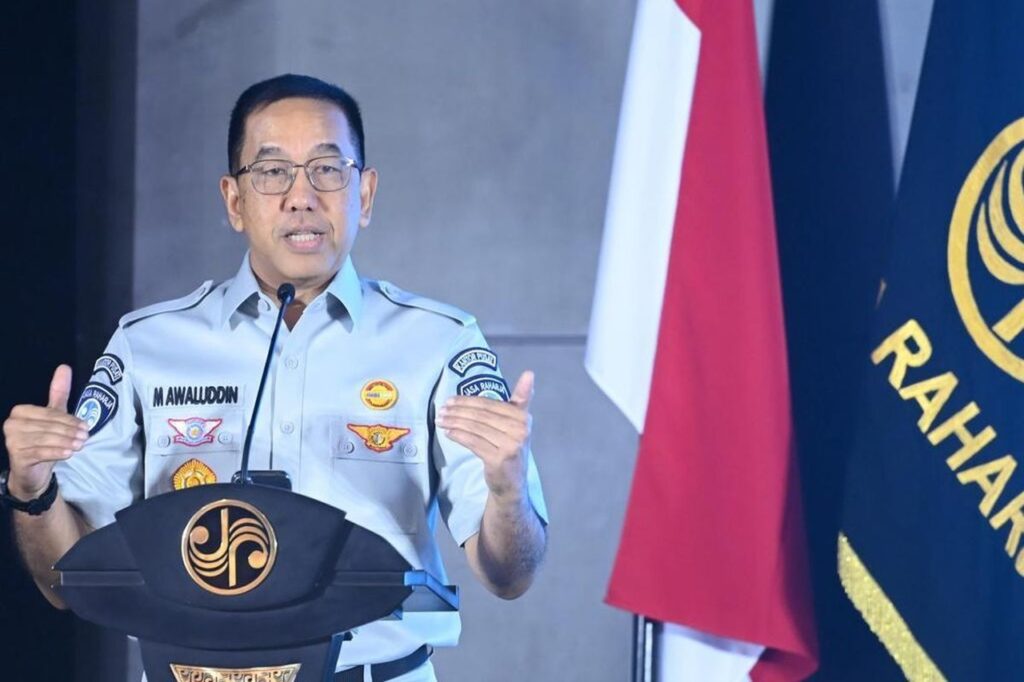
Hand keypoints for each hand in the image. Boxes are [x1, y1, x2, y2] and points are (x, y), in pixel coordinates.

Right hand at [2, 365, 87, 499]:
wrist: (32, 473)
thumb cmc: (44, 442)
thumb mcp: (53, 416)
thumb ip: (58, 393)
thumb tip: (64, 367)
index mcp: (21, 412)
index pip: (50, 413)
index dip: (69, 420)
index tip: (86, 426)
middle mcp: (12, 424)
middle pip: (48, 426)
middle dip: (69, 431)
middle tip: (86, 436)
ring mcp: (12, 441)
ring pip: (45, 439)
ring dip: (66, 442)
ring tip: (81, 444)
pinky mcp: (17, 457)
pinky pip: (40, 452)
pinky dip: (56, 452)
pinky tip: (69, 453)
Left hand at [437, 371, 533, 499]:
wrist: (512, 483)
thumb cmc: (511, 448)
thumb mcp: (518, 423)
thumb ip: (521, 398)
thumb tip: (530, 372)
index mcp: (523, 416)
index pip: (489, 404)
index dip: (467, 401)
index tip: (450, 400)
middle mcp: (520, 429)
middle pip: (480, 415)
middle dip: (457, 411)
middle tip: (441, 410)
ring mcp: (510, 445)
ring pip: (475, 428)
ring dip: (454, 422)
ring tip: (441, 420)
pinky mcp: (498, 458)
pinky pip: (473, 442)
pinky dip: (458, 436)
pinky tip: (448, 433)